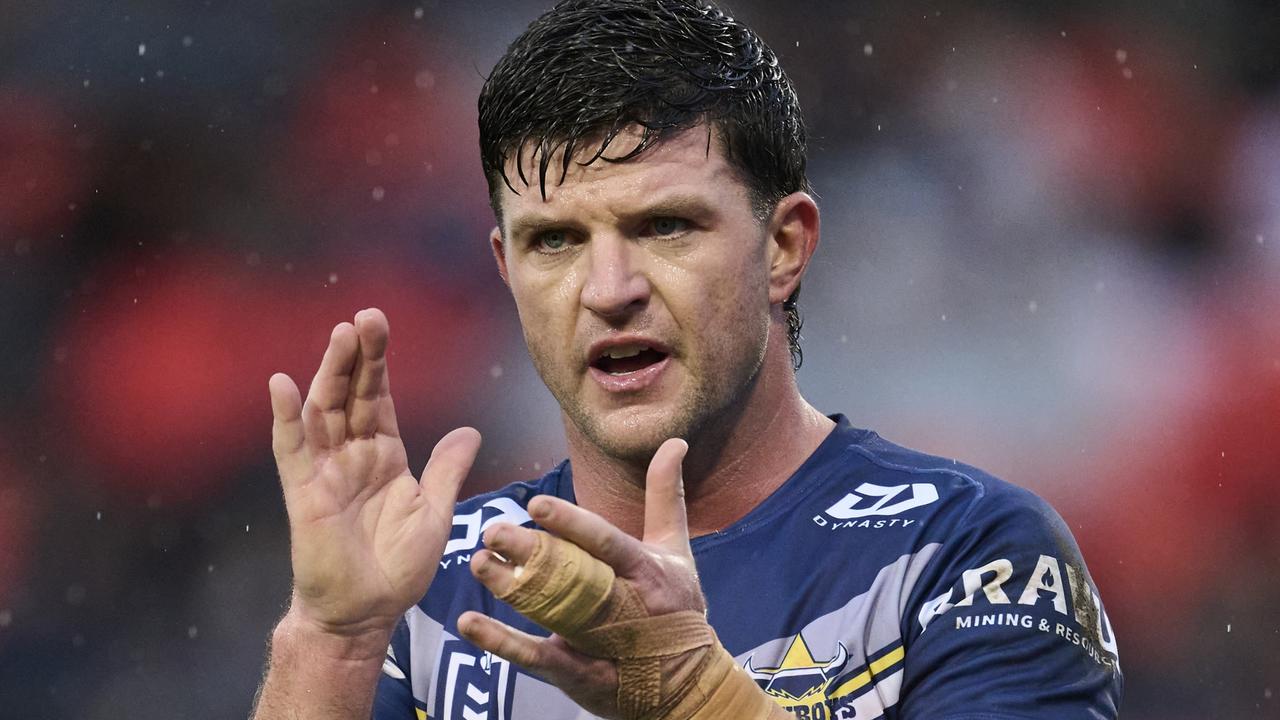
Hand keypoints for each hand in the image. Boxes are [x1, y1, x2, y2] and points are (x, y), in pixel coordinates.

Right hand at [269, 308, 479, 638]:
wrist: (365, 613)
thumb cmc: (397, 568)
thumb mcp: (434, 512)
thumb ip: (447, 469)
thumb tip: (468, 430)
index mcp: (383, 455)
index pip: (378, 398)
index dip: (378, 363)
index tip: (379, 324)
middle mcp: (351, 455)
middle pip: (351, 394)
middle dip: (358, 355)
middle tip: (367, 316)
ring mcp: (324, 471)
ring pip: (324, 411)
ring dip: (330, 373)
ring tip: (341, 334)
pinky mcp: (303, 493)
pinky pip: (291, 450)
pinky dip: (285, 418)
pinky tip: (281, 384)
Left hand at [457, 438, 701, 716]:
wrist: (686, 684)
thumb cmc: (679, 606)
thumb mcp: (676, 549)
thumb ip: (665, 494)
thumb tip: (673, 441)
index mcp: (646, 571)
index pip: (606, 543)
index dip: (573, 525)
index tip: (537, 503)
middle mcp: (624, 605)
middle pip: (571, 577)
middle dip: (531, 554)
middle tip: (492, 530)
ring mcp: (600, 642)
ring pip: (551, 614)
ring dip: (511, 590)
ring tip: (478, 563)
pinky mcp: (579, 673)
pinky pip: (536, 658)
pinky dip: (502, 642)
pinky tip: (469, 622)